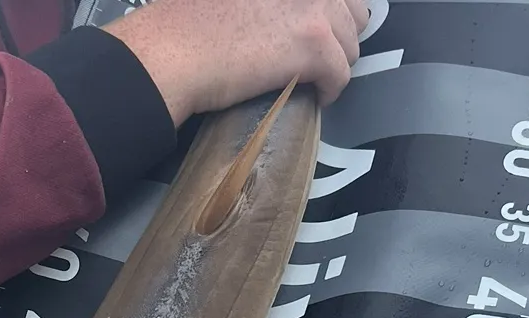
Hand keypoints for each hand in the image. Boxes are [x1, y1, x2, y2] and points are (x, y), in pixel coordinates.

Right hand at [106, 0, 369, 125]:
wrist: (174, 49)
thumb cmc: (186, 21)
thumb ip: (266, 0)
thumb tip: (281, 16)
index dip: (331, 11)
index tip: (320, 30)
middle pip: (354, 11)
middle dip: (339, 37)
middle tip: (318, 59)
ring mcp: (315, 5)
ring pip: (351, 44)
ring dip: (334, 65)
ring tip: (311, 80)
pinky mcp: (315, 43)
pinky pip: (342, 74)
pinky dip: (330, 91)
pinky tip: (314, 96)